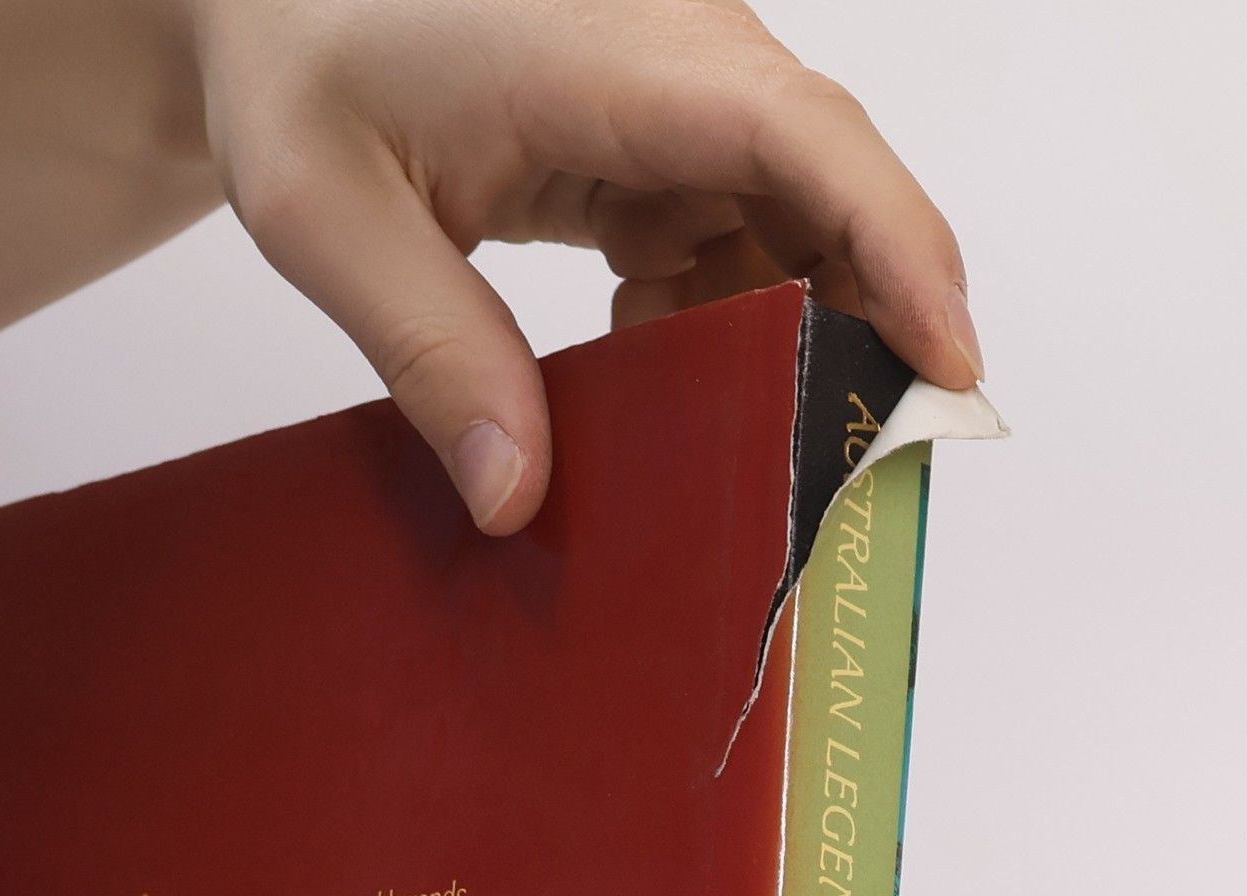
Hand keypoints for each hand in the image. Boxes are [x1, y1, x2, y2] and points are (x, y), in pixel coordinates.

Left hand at [182, 0, 983, 532]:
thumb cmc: (297, 52)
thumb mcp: (326, 208)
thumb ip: (429, 348)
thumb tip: (517, 499)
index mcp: (621, 46)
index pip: (808, 136)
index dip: (899, 249)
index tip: (948, 365)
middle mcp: (681, 58)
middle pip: (834, 194)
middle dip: (857, 332)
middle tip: (840, 468)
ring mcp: (680, 99)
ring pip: (796, 229)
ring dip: (774, 339)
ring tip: (718, 434)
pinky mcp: (663, 140)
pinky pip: (738, 240)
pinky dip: (716, 321)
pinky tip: (648, 368)